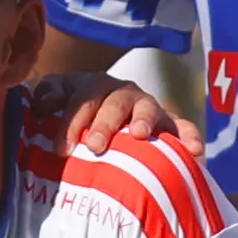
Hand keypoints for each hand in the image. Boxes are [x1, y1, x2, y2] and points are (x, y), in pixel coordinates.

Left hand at [27, 67, 187, 154]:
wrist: (103, 116)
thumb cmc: (75, 115)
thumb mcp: (56, 100)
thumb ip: (47, 96)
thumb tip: (42, 104)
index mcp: (95, 86)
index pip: (83, 97)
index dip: (72, 120)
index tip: (61, 148)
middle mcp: (123, 93)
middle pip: (115, 102)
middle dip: (105, 122)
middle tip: (95, 146)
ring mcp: (148, 107)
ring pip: (148, 108)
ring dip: (144, 120)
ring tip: (139, 135)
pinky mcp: (169, 124)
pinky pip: (182, 126)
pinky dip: (189, 136)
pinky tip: (195, 151)